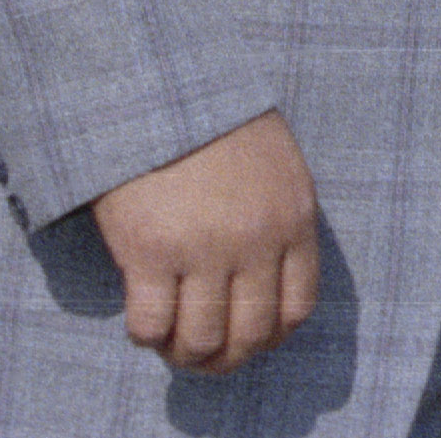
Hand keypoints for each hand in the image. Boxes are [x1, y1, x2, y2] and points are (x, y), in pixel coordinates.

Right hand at [91, 108, 322, 374]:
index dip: (271, 337)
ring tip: (171, 344)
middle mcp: (254, 241)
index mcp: (293, 217)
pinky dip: (146, 335)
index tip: (248, 338)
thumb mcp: (274, 162)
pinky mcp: (149, 250)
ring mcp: (203, 249)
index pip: (297, 308)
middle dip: (227, 358)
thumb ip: (277, 219)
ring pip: (201, 340)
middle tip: (203, 356)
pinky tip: (143, 320)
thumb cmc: (213, 120)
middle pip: (250, 335)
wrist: (159, 83)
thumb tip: (264, 281)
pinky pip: (151, 324)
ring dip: (185, 354)